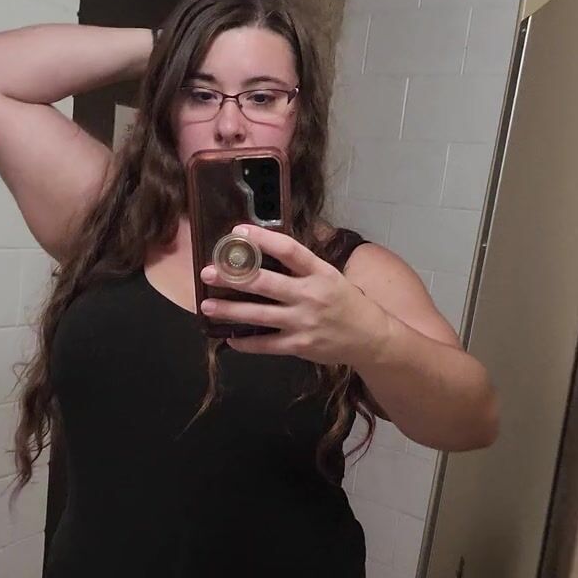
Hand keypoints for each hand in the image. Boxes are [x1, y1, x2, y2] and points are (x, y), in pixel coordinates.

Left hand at [200, 225, 389, 366]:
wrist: (370, 338)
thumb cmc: (346, 303)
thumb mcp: (331, 276)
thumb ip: (303, 265)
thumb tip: (269, 246)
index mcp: (320, 272)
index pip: (288, 249)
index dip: (262, 239)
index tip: (238, 232)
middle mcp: (310, 294)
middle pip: (265, 282)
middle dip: (232, 277)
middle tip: (208, 273)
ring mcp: (304, 322)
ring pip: (258, 315)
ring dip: (229, 310)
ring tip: (207, 306)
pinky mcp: (299, 346)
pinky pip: (265, 344)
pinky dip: (245, 342)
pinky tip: (229, 337)